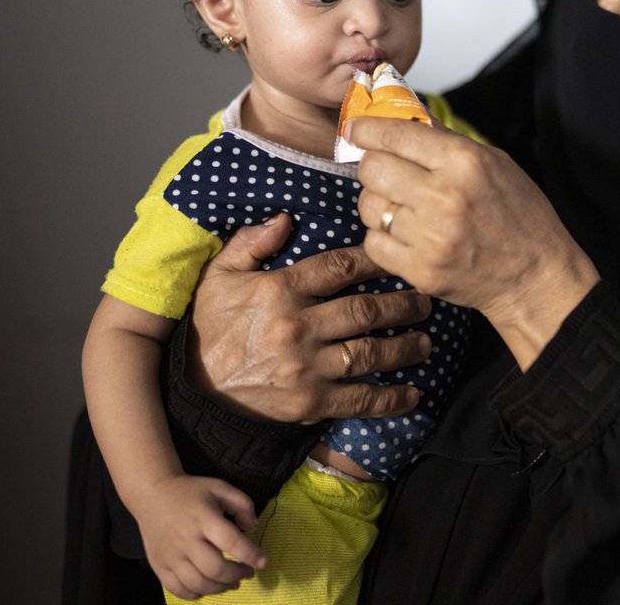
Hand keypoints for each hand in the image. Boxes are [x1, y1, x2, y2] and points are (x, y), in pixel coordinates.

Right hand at [131, 473, 265, 599]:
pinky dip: (197, 594)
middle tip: (248, 572)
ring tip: (232, 582)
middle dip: (237, 574)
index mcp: (203, 517)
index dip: (250, 554)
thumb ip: (242, 503)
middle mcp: (186, 539)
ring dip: (220, 588)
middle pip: (215, 568)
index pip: (231, 541)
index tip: (263, 561)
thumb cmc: (190, 492)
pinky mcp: (159, 566)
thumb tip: (254, 526)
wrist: (152, 495)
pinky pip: (179, 589)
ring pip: (198, 584)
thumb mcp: (220, 487)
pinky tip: (208, 587)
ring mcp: (171, 556)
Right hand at [187, 213, 433, 423]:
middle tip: (426, 301)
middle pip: (365, 310)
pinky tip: (412, 395)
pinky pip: (359, 399)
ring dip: (405, 348)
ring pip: (370, 352)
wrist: (192, 391)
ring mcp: (306, 367)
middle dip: (403, 304)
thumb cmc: (209, 329)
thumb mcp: (218, 277)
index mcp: (280, 290)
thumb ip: (249, 243)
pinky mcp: (309, 403)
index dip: (375, 260)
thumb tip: (284, 217)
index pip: (340, 267)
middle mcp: (298, 326)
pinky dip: (390, 399)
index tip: (398, 257)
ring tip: (427, 342)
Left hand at [347, 117, 598, 368]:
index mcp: (465, 162)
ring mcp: (431, 237)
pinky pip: (373, 243)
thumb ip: (447, 141)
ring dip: (379, 203)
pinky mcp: (421, 270)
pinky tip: (406, 235)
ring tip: (404, 208)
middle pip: (372, 168)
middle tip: (387, 173)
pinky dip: (383, 237)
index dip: (366, 129)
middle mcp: (445, 196)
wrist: (537, 276)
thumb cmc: (521, 217)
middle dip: (374, 166)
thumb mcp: (495, 163)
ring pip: (368, 206)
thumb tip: (406, 118)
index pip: (395, 134)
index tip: (356, 130)